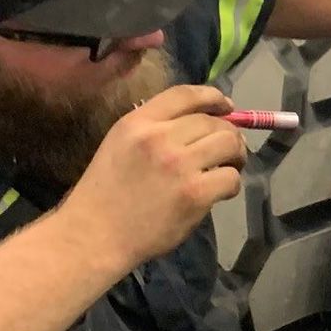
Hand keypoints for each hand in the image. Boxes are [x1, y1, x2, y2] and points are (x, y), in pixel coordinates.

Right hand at [58, 85, 244, 265]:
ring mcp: (179, 165)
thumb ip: (155, 130)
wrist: (94, 236)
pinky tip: (219, 193)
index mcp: (138, 122)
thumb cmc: (106, 193)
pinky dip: (231, 185)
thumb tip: (204, 124)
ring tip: (229, 168)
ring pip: (229, 145)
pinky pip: (230, 178)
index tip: (227, 106)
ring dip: (236, 156)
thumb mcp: (121, 145)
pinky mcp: (194, 193)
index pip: (185, 94)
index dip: (213, 97)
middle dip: (229, 134)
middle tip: (230, 151)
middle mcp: (159, 137)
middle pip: (213, 121)